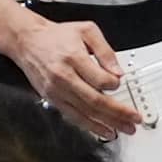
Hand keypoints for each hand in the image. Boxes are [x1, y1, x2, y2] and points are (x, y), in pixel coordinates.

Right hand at [2, 15, 143, 137]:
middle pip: (95, 101)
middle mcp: (64, 77)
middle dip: (118, 113)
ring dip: (107, 123)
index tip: (120, 82)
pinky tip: (103, 130)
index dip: (115, 84)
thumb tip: (118, 72)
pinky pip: (73, 116)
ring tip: (124, 129)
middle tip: (134, 119)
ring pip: (86, 112)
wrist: (27, 41)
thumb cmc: (56, 36)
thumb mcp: (86, 31)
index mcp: (73, 58)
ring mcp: (57, 91)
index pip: (100, 79)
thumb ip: (105, 50)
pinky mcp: (52, 99)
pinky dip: (90, 126)